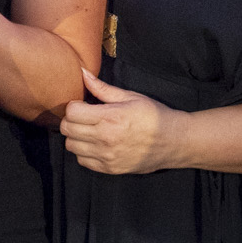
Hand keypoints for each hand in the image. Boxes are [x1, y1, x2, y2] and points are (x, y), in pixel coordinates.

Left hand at [60, 68, 178, 173]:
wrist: (174, 141)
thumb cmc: (154, 116)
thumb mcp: (130, 97)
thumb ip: (103, 88)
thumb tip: (83, 73)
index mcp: (111, 117)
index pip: (72, 112)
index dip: (74, 106)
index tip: (83, 105)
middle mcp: (106, 138)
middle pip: (67, 129)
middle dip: (72, 120)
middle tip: (84, 117)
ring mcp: (107, 156)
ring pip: (71, 146)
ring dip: (76, 137)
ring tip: (89, 130)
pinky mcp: (109, 169)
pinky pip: (82, 160)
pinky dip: (84, 152)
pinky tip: (95, 144)